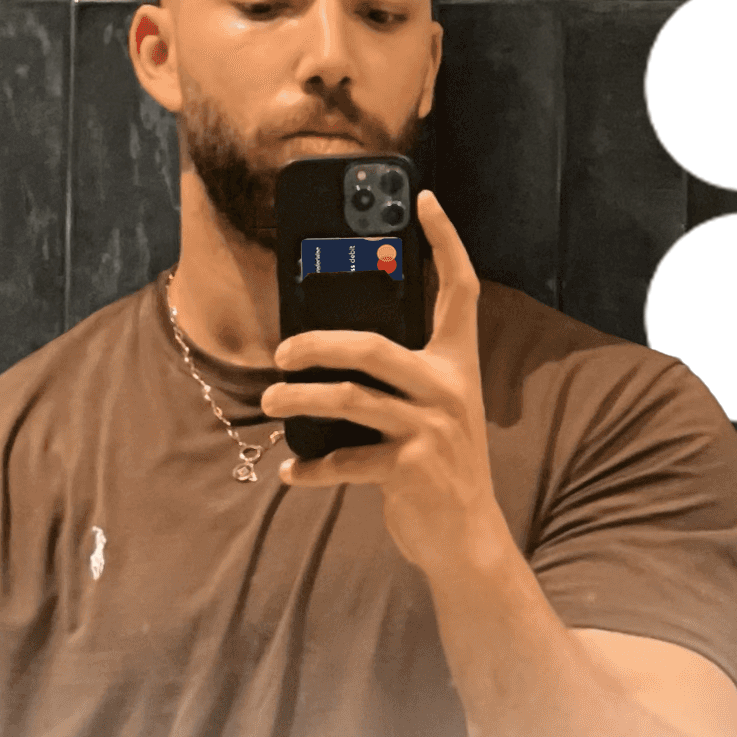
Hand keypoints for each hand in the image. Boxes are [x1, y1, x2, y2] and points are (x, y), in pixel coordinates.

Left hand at [260, 189, 503, 578]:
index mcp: (457, 363)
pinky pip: (345, 460)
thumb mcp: (434, 409)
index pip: (460, 288)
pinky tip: (290, 471)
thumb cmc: (439, 463)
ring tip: (271, 400)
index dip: (445, 241)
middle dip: (317, 344)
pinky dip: (311, 468)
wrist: (466, 536)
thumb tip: (331, 343)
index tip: (424, 199)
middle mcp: (448, 388)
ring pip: (349, 398)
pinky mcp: (410, 468)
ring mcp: (431, 428)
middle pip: (373, 345)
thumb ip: (402, 374)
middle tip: (281, 352)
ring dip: (300, 399)